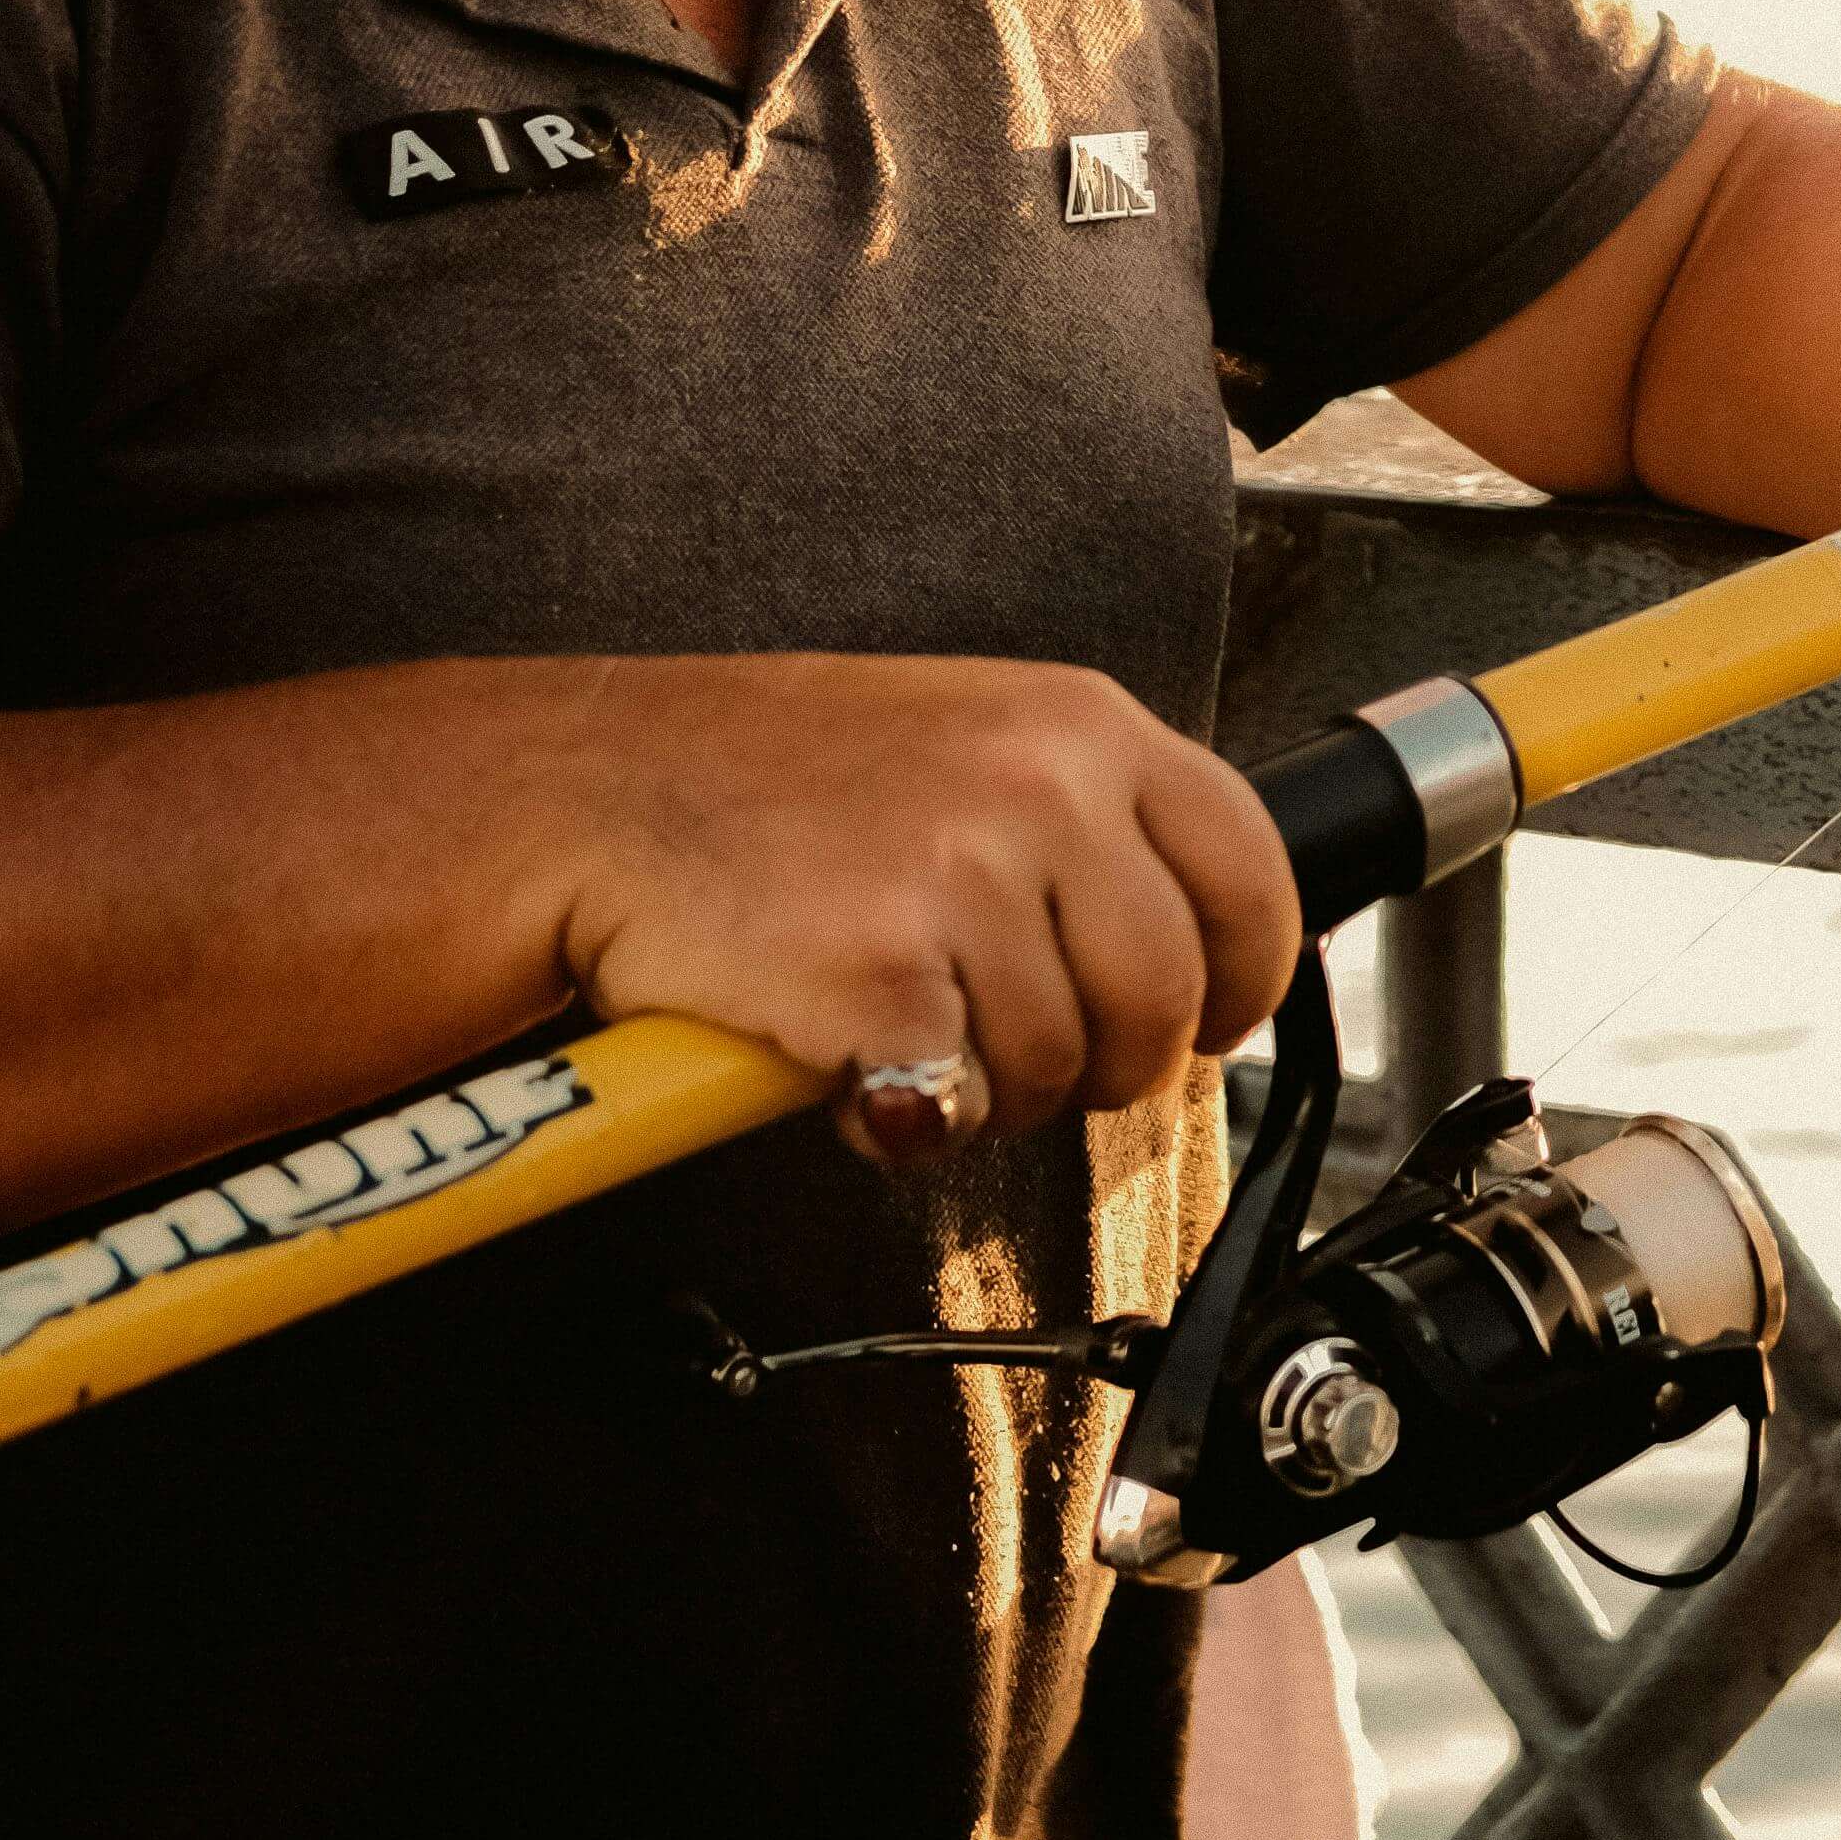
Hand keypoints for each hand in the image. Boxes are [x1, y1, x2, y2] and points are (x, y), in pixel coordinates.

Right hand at [555, 655, 1301, 1153]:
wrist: (588, 797)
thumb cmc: (762, 779)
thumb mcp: (964, 737)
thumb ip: (1081, 817)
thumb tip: (1185, 939)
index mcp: (1079, 723)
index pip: (1252, 872)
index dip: (1245, 976)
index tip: (1212, 1020)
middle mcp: (1042, 787)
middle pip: (1165, 1001)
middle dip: (1108, 1064)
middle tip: (1020, 1055)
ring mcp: (965, 881)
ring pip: (1062, 1071)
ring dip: (989, 1091)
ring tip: (901, 1027)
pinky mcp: (887, 980)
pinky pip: (953, 1110)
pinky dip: (899, 1116)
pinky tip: (839, 1052)